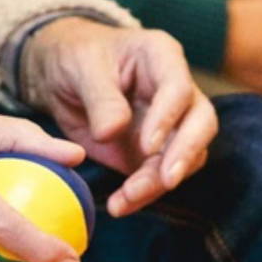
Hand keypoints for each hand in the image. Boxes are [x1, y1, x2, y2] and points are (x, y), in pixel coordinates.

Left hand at [20, 18, 217, 217]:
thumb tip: (112, 132)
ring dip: (159, 182)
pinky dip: (143, 194)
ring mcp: (170, 123)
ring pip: (185, 156)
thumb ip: (100, 98)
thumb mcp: (81, 67)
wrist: (61, 75)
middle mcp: (176, 90)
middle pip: (201, 123)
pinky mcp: (154, 152)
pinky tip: (121, 205)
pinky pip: (159, 176)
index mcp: (161, 56)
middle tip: (166, 180)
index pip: (179, 87)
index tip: (147, 145)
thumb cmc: (75, 57)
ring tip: (126, 199)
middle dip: (185, 154)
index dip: (168, 117)